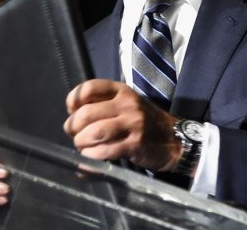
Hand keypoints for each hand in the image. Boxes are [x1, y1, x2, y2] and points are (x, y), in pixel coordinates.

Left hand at [63, 79, 181, 171]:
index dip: (73, 100)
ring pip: (94, 132)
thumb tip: (73, 114)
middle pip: (87, 113)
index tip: (71, 111)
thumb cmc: (144, 121)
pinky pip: (105, 151)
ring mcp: (133, 124)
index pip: (89, 88)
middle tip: (73, 134)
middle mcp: (127, 104)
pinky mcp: (135, 145)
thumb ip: (103, 104)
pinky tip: (89, 158)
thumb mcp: (127, 103)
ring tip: (81, 146)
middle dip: (73, 126)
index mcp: (121, 90)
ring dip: (81, 142)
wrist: (175, 139)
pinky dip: (91, 157)